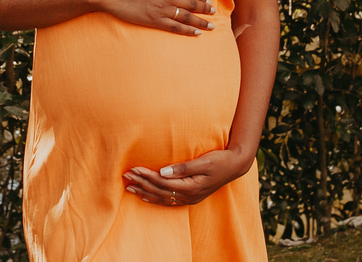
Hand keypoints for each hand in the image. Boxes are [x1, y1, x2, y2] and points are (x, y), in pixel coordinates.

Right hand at [95, 0, 215, 34]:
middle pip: (191, 4)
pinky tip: (196, 33)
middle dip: (205, 10)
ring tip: (211, 26)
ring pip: (187, 17)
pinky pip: (175, 26)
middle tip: (214, 14)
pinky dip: (187, 30)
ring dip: (201, 22)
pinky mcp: (154, 20)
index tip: (209, 2)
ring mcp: (161, 9)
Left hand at [121, 149, 250, 206]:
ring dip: (145, 192)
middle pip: (160, 191)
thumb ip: (184, 168)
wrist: (235, 165)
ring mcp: (190, 198)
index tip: (134, 169)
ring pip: (163, 198)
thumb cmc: (220, 160)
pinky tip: (146, 196)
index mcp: (191, 186)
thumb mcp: (204, 161)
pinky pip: (169, 201)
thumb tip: (163, 172)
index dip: (147, 176)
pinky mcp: (191, 196)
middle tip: (126, 176)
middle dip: (142, 183)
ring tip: (130, 188)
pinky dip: (155, 198)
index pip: (163, 183)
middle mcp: (189, 195)